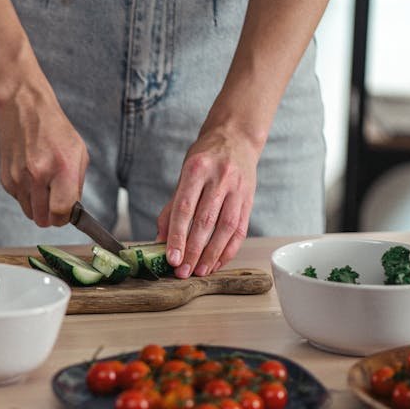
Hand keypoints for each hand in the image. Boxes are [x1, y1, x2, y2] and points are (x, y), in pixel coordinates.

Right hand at [0, 83, 86, 226]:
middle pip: (43, 219)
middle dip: (52, 216)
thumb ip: (77, 185)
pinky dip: (27, 195)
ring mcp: (19, 179)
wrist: (23, 110)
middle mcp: (38, 175)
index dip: (65, 217)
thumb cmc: (55, 130)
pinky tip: (31, 176)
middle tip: (56, 201)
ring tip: (44, 185)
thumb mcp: (78, 153)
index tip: (66, 212)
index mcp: (61, 168)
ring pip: (30, 213)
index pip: (60, 212)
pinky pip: (19, 201)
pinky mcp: (6, 180)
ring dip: (38, 206)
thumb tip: (72, 211)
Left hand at [156, 126, 260, 278]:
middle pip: (205, 221)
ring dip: (212, 254)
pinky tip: (218, 262)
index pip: (184, 208)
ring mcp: (238, 188)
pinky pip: (241, 229)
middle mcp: (219, 178)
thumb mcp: (184, 174)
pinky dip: (229, 249)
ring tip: (200, 271)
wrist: (237, 136)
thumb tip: (160, 239)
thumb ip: (172, 206)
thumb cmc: (205, 157)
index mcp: (197, 169)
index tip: (171, 258)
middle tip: (183, 272)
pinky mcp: (249, 199)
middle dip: (193, 251)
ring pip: (225, 228)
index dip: (177, 236)